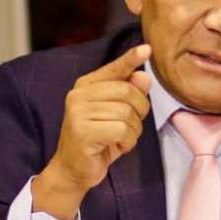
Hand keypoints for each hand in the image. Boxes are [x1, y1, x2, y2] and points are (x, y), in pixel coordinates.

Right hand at [33, 44, 151, 219]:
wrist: (73, 171)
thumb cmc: (98, 141)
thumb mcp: (116, 116)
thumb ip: (129, 94)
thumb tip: (144, 75)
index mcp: (86, 86)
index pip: (114, 68)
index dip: (131, 59)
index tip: (146, 48)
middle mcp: (79, 95)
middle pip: (128, 91)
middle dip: (139, 111)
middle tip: (130, 127)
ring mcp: (78, 112)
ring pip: (127, 113)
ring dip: (132, 131)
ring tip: (119, 139)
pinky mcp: (82, 131)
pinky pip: (121, 130)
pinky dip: (126, 142)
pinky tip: (115, 147)